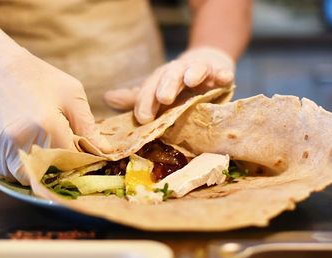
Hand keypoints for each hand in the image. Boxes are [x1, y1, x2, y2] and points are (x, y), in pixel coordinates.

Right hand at [0, 25, 110, 184]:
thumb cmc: (38, 77)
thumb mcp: (71, 94)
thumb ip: (89, 127)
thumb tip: (106, 152)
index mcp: (47, 125)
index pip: (71, 161)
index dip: (80, 162)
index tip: (83, 156)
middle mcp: (22, 140)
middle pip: (49, 174)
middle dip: (59, 169)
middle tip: (65, 156)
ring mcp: (1, 146)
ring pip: (27, 177)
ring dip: (39, 171)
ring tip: (43, 148)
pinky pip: (8, 170)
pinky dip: (21, 165)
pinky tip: (26, 145)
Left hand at [104, 47, 234, 123]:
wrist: (206, 65)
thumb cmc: (177, 86)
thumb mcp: (156, 93)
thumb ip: (135, 99)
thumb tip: (107, 98)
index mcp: (162, 78)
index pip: (150, 87)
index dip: (145, 101)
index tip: (143, 118)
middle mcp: (179, 72)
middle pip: (171, 74)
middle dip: (166, 85)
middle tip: (163, 98)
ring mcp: (201, 71)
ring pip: (196, 68)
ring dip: (193, 72)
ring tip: (191, 80)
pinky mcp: (221, 73)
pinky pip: (223, 72)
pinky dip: (223, 74)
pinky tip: (224, 78)